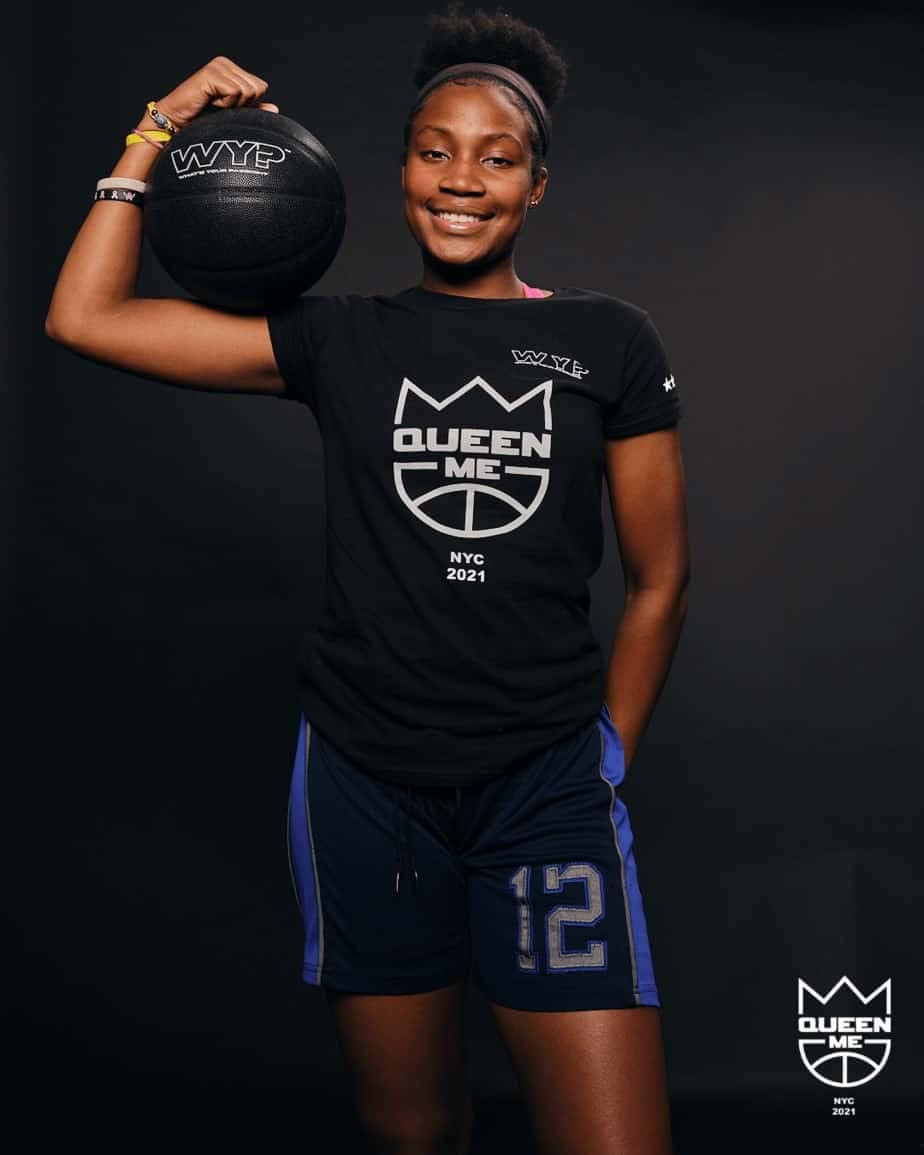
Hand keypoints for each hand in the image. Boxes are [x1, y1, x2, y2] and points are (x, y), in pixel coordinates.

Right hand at [149, 55, 279, 129]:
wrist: (178, 125)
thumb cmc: (203, 121)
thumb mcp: (234, 115)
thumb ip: (253, 109)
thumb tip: (274, 108)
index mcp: (232, 70)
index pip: (260, 87)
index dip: (250, 104)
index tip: (229, 109)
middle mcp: (225, 64)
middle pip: (257, 88)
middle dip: (243, 105)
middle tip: (222, 108)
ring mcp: (217, 66)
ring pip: (247, 91)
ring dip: (233, 106)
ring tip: (215, 105)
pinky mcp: (211, 73)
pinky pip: (235, 92)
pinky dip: (226, 104)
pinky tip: (210, 103)